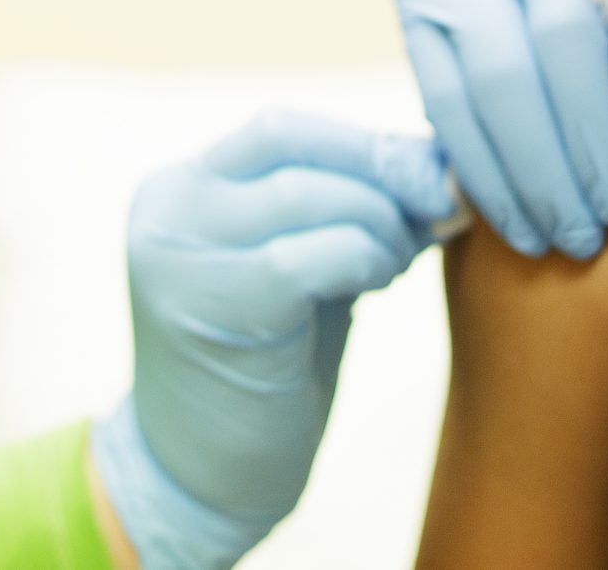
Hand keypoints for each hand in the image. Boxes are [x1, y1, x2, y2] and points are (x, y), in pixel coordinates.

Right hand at [92, 112, 452, 569]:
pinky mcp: (210, 307)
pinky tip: (376, 284)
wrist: (202, 478)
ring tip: (393, 264)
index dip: (366, 142)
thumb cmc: (266, 368)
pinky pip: (308, 257)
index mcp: (181, 187)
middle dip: (382, 167)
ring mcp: (179, 256)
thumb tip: (434, 164)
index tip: (434, 172)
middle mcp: (168, 209)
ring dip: (377, 222)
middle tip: (439, 206)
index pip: (282, 130)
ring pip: (307, 194)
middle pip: (290, 142)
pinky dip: (362, 259)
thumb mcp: (299, 266)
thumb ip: (341, 210)